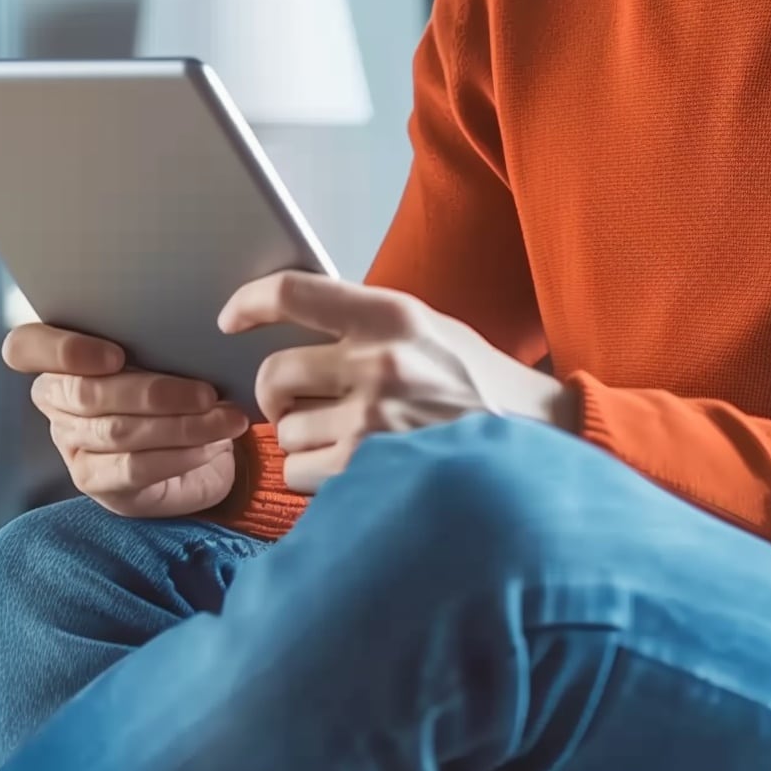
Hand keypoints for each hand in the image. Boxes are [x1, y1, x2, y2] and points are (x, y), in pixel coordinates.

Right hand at [6, 322, 253, 518]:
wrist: (198, 442)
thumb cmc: (178, 380)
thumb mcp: (167, 351)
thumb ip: (158, 337)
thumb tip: (190, 325)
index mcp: (59, 353)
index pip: (25, 347)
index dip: (62, 351)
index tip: (117, 355)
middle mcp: (55, 398)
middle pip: (84, 393)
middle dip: (152, 393)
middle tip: (207, 392)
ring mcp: (70, 442)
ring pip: (116, 431)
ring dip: (180, 425)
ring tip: (226, 418)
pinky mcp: (92, 480)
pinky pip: (133, 467)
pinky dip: (179, 454)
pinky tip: (212, 444)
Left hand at [220, 273, 571, 494]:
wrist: (541, 445)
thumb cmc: (482, 389)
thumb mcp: (432, 331)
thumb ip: (369, 326)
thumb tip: (295, 328)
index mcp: (392, 315)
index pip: (293, 292)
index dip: (248, 303)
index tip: (230, 318)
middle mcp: (379, 364)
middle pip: (272, 375)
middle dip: (275, 396)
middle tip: (297, 404)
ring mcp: (373, 422)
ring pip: (284, 433)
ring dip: (302, 441)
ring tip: (347, 441)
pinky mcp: (370, 473)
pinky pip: (301, 475)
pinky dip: (316, 478)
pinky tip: (355, 470)